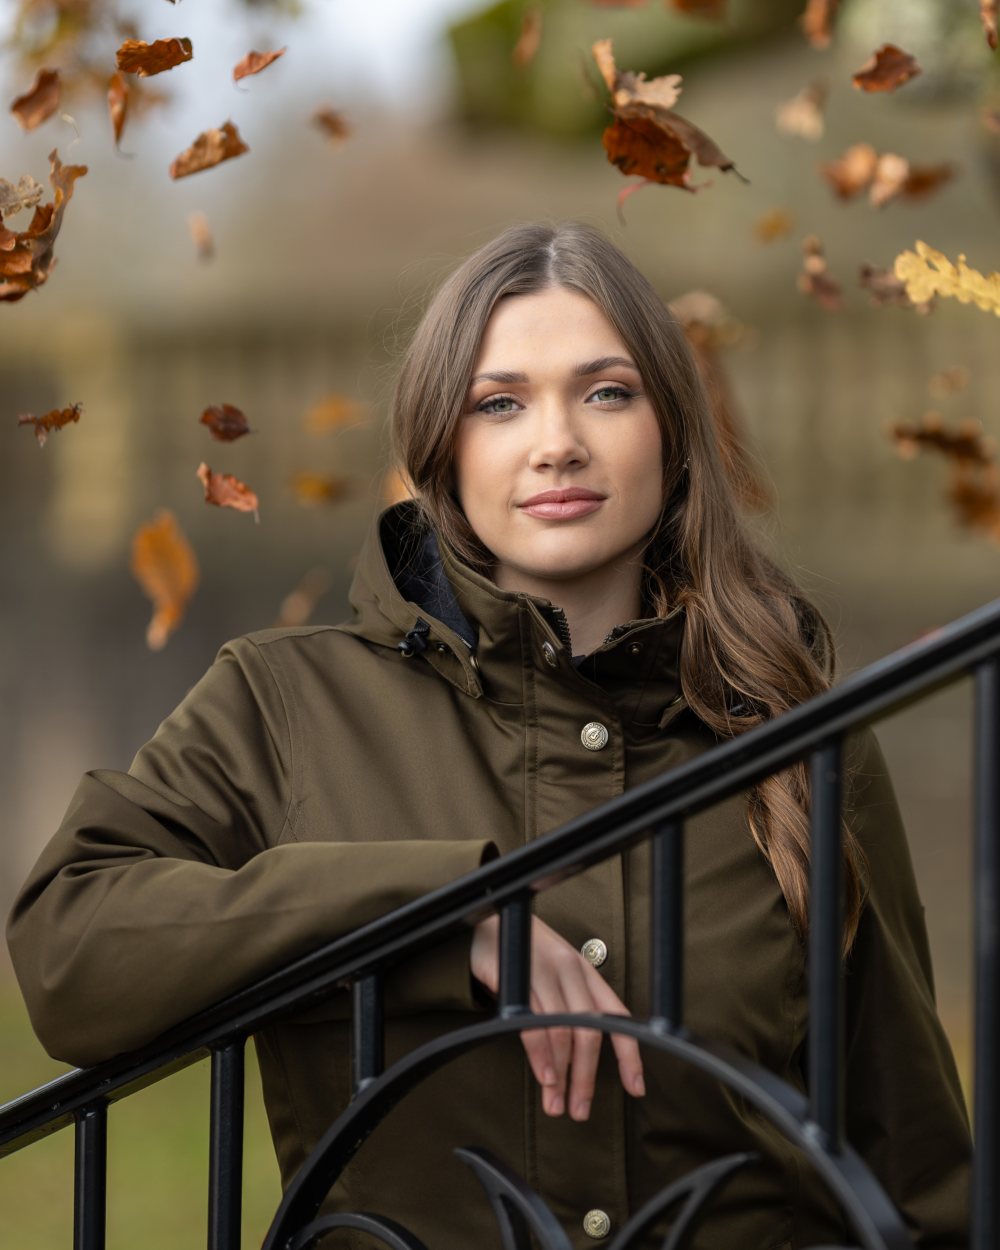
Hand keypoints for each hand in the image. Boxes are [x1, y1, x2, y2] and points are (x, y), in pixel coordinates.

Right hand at [470, 914, 644, 1120]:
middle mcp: (571, 972)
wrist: (490, 922)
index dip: (629, 1054)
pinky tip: (544, 1077)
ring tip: (556, 1105)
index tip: (635, 1088)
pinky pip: (533, 1024)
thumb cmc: (527, 954)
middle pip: (589, 1032)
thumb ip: (572, 1007)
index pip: (617, 1017)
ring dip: (561, 1075)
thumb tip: (582, 1059)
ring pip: (562, 1032)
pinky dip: (540, 1056)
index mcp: (586, 973)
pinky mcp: (518, 979)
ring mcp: (544, 974)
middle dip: (586, 1077)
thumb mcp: (558, 975)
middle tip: (580, 1110)